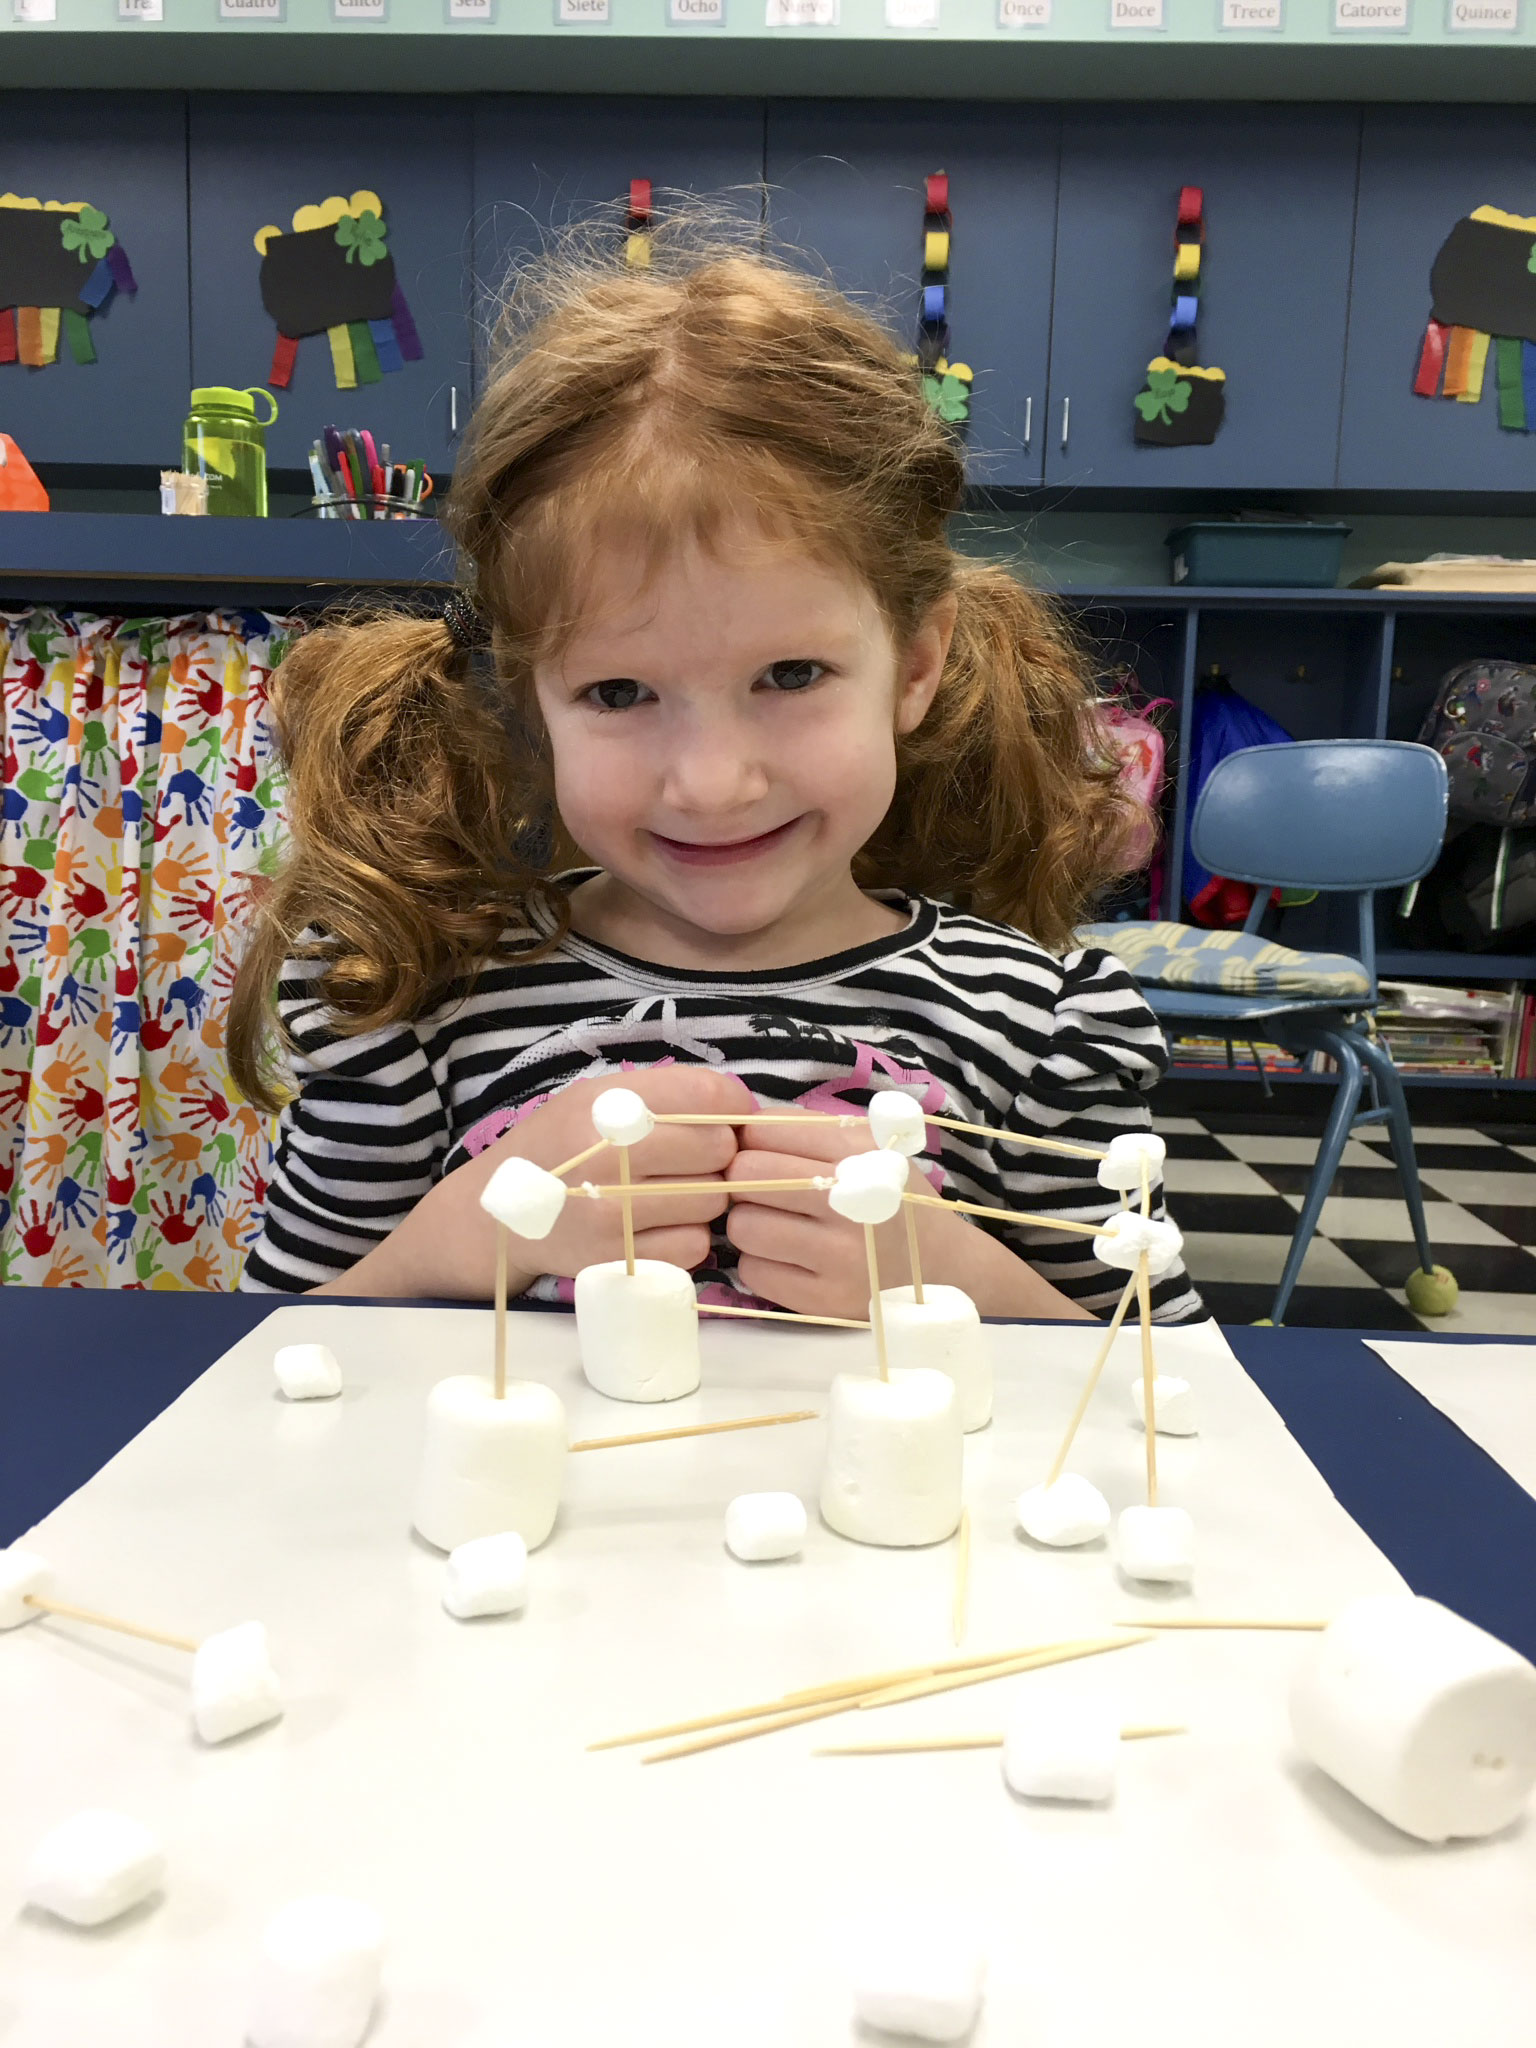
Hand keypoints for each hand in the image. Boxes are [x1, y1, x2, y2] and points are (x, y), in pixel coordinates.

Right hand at [339, 1066, 755, 1298]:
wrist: (493, 1217)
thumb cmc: (560, 1148)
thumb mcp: (598, 1098)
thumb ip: (667, 1093)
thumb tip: (745, 1106)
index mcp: (607, 1101)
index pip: (710, 1094)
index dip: (731, 1109)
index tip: (723, 1121)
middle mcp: (608, 1152)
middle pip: (720, 1149)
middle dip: (718, 1156)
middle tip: (692, 1163)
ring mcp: (613, 1211)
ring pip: (713, 1200)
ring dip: (706, 1199)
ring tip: (672, 1195)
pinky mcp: (618, 1258)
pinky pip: (695, 1247)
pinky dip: (689, 1239)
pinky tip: (660, 1228)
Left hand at [724, 1114, 1092, 1320]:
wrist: (946, 1269)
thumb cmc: (894, 1199)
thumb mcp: (868, 1146)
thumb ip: (806, 1128)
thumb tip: (732, 1125)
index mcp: (859, 1150)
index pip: (764, 1129)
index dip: (749, 1139)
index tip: (757, 1151)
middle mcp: (850, 1200)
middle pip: (745, 1176)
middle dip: (742, 1180)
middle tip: (761, 1191)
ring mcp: (837, 1255)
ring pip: (742, 1227)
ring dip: (748, 1223)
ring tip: (777, 1224)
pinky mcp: (824, 1300)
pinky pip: (752, 1272)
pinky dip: (759, 1263)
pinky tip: (787, 1258)